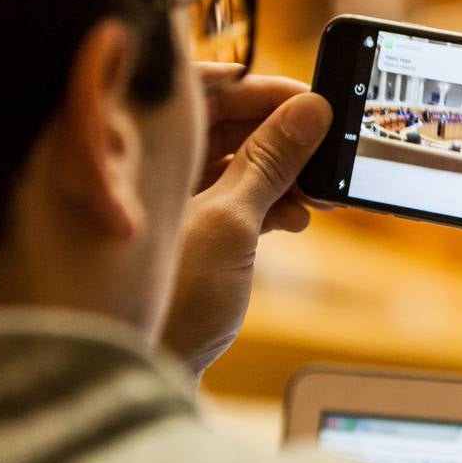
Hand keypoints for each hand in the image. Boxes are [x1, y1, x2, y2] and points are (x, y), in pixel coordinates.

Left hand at [160, 65, 331, 373]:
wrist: (141, 373)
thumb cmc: (167, 300)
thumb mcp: (230, 222)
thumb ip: (272, 161)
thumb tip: (312, 111)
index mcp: (136, 148)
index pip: (200, 90)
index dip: (257, 89)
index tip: (308, 98)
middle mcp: (142, 166)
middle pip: (220, 125)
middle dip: (278, 137)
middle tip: (325, 149)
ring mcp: (161, 201)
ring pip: (231, 163)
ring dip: (278, 174)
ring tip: (315, 193)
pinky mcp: (181, 233)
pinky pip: (229, 198)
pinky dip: (263, 204)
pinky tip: (293, 219)